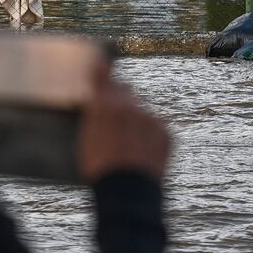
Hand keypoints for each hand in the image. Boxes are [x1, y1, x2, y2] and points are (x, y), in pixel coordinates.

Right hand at [78, 65, 170, 182]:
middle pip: (125, 90)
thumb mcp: (86, 138)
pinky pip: (156, 125)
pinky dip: (149, 133)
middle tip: (113, 116)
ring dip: (135, 118)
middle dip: (119, 98)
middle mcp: (130, 105)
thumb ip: (92, 112)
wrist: (128, 192)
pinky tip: (140, 151)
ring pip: (142, 109)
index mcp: (104, 104)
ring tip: (127, 143)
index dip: (103, 66)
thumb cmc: (99, 168)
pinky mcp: (166, 132)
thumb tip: (96, 99)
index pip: (105, 73)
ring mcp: (150, 117)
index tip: (102, 60)